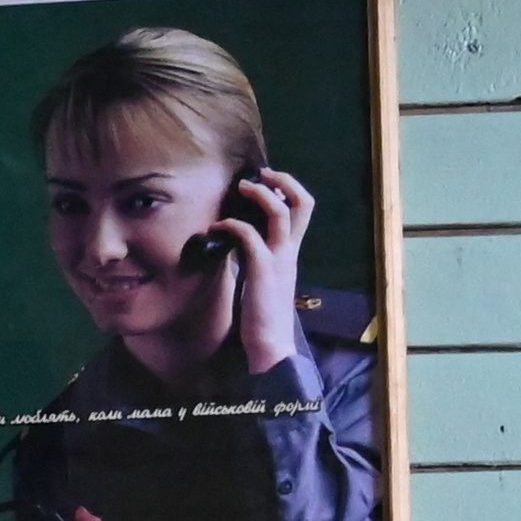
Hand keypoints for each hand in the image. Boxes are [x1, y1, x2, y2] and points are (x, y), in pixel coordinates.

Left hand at [217, 166, 315, 378]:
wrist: (270, 347)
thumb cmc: (262, 318)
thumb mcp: (262, 280)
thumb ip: (256, 259)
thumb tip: (237, 243)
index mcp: (291, 254)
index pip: (302, 211)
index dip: (288, 190)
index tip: (266, 182)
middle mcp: (290, 252)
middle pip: (304, 203)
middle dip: (284, 181)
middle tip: (260, 173)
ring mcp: (280, 260)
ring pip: (281, 212)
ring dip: (260, 194)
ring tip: (241, 187)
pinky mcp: (263, 271)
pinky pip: (249, 236)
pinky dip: (232, 225)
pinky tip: (216, 228)